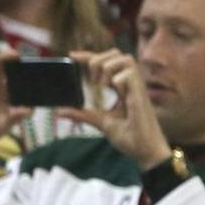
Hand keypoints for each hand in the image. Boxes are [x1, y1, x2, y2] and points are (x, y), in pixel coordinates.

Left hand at [59, 49, 170, 169]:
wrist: (144, 151)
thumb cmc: (130, 137)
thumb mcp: (101, 122)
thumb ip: (83, 114)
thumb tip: (60, 111)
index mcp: (121, 87)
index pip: (105, 63)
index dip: (89, 56)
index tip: (71, 56)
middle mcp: (130, 84)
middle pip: (116, 53)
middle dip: (98, 59)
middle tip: (91, 81)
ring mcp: (137, 87)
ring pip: (125, 58)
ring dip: (108, 67)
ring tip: (101, 86)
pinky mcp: (141, 94)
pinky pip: (129, 74)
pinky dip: (117, 80)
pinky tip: (114, 92)